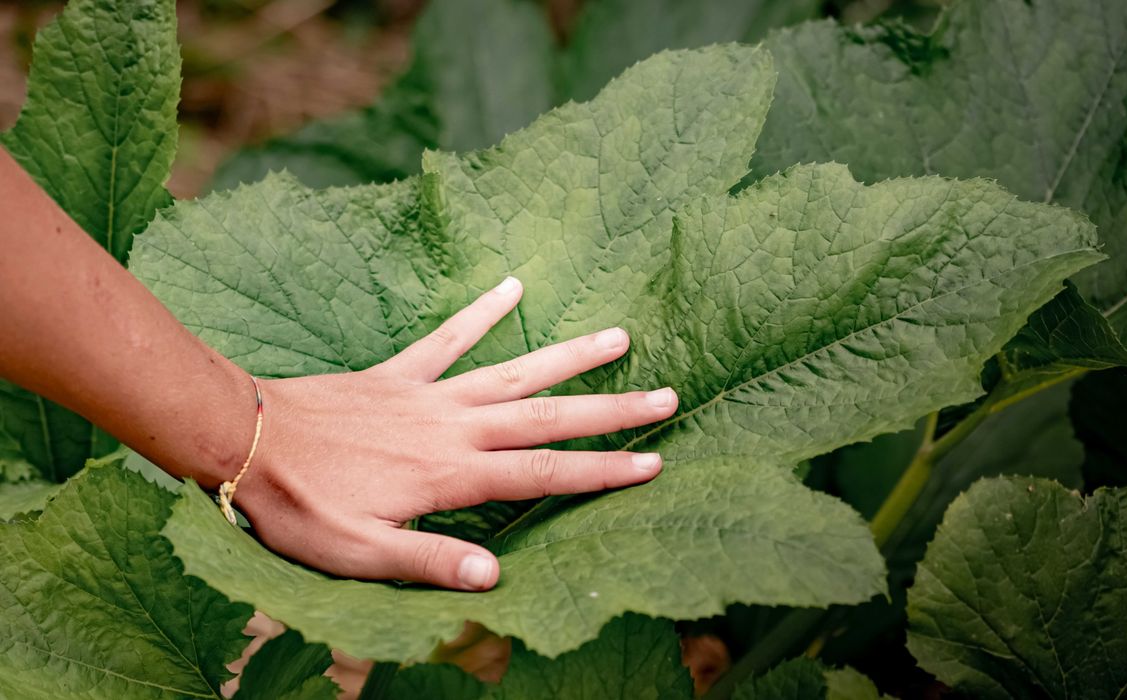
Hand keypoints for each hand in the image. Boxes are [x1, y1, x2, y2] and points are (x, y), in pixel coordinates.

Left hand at [232, 277, 677, 590]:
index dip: (603, 470)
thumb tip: (496, 577)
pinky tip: (511, 286)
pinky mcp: (398, 374)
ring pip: (513, 370)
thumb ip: (428, 563)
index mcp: (452, 473)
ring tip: (619, 335)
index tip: (654, 460)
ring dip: (569, 355)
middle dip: (611, 408)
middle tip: (667, 395)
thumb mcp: (359, 554)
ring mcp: (428, 394)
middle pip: (548, 415)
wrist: (244, 441)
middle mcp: (453, 426)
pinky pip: (447, 338)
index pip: (544, 473)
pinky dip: (480, 312)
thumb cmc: (301, 508)